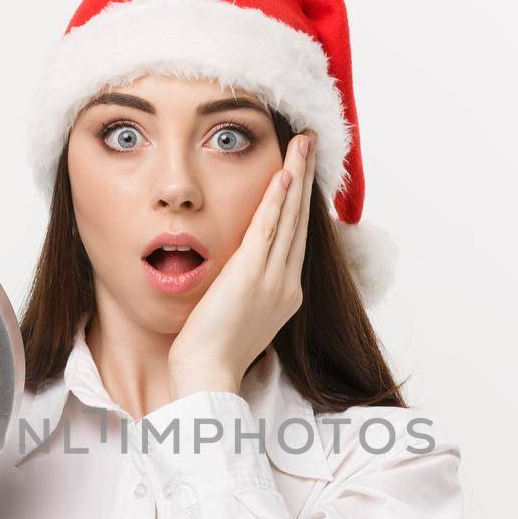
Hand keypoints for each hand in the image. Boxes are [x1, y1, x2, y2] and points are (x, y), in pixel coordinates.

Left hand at [169, 130, 316, 397]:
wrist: (207, 375)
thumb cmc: (212, 354)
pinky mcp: (252, 275)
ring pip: (290, 218)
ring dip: (297, 176)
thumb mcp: (236, 318)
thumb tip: (235, 278)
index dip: (299, 202)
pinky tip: (284, 174)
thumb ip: (243, 292)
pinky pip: (269, 229)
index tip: (300, 173)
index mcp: (285, 295)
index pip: (295, 238)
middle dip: (305, 178)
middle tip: (310, 143)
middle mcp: (287, 284)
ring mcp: (273, 279)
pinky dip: (278, 200)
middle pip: (300, 221)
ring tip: (303, 143)